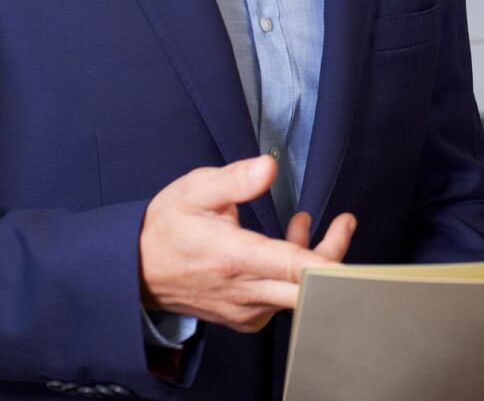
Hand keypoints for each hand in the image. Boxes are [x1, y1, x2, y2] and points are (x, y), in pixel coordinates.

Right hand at [139, 155, 356, 332]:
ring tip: (304, 220)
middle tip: (344, 222)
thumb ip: (235, 179)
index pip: (293, 267)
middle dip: (334, 255)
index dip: (329, 260)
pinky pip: (283, 300)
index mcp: (234, 258)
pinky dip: (294, 275)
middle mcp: (244, 291)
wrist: (133, 271)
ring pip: (298, 294)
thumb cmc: (166, 227)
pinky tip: (287, 245)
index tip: (350, 239)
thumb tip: (269, 166)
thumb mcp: (195, 190)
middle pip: (308, 287)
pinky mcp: (244, 317)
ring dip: (313, 259)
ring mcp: (245, 309)